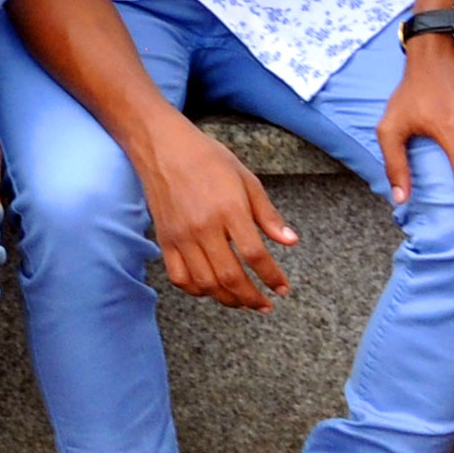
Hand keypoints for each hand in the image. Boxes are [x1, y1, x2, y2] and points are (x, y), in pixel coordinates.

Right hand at [135, 110, 297, 308]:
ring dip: (227, 299)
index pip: (255, 255)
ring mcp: (181, 236)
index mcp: (229, 210)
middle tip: (265, 305)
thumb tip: (291, 241)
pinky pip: (179, 276)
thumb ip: (267, 214)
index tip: (282, 289)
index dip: (272, 277)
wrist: (162, 147)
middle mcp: (204, 228)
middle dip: (252, 297)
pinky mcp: (165, 239)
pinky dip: (196, 290)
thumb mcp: (246, 180)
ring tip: (241, 302)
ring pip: (205, 282)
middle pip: (230, 276)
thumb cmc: (207, 159)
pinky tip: (209, 289)